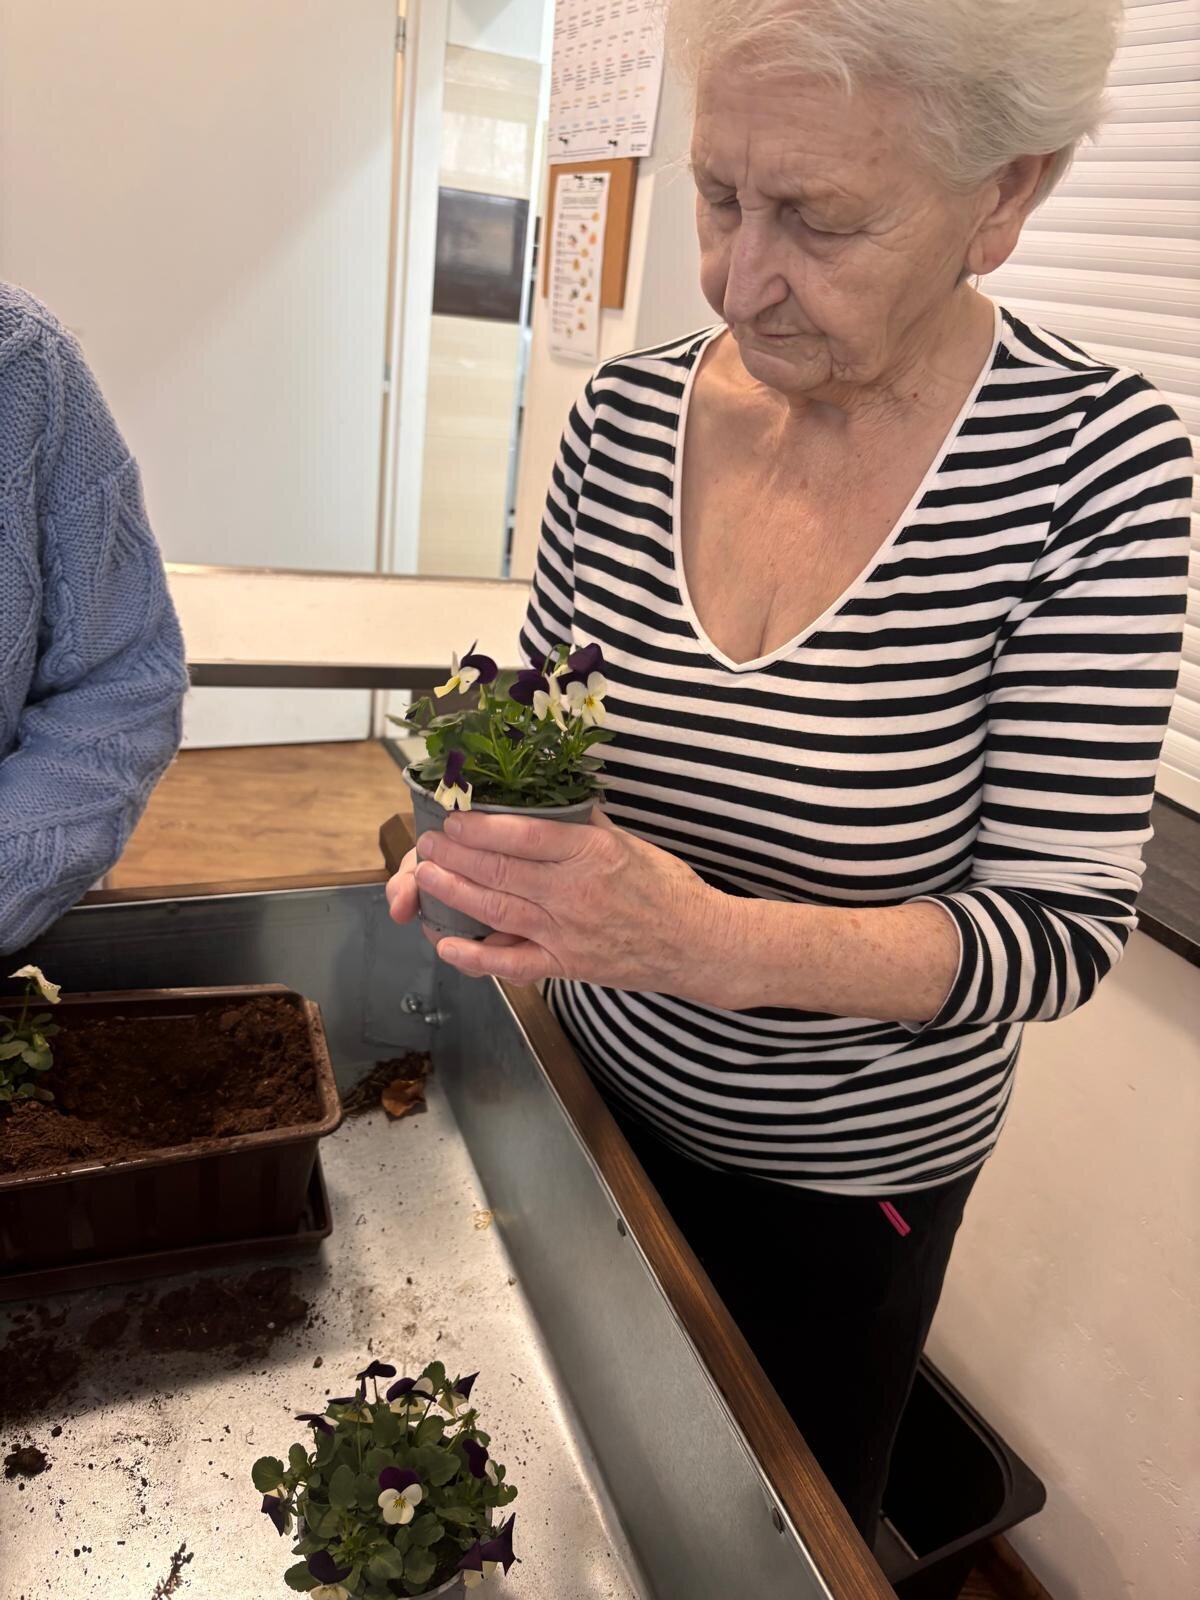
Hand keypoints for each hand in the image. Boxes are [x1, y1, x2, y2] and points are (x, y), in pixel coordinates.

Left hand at [388, 809, 735, 993]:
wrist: (697, 943)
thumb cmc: (666, 888)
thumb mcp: (628, 842)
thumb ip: (583, 825)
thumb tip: (543, 803)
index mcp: (592, 852)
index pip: (523, 835)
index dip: (479, 827)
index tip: (453, 818)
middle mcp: (575, 891)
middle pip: (499, 870)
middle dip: (454, 856)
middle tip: (428, 843)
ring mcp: (567, 932)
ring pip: (496, 909)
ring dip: (453, 893)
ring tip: (425, 877)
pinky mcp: (565, 965)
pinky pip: (511, 964)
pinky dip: (475, 956)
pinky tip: (445, 943)